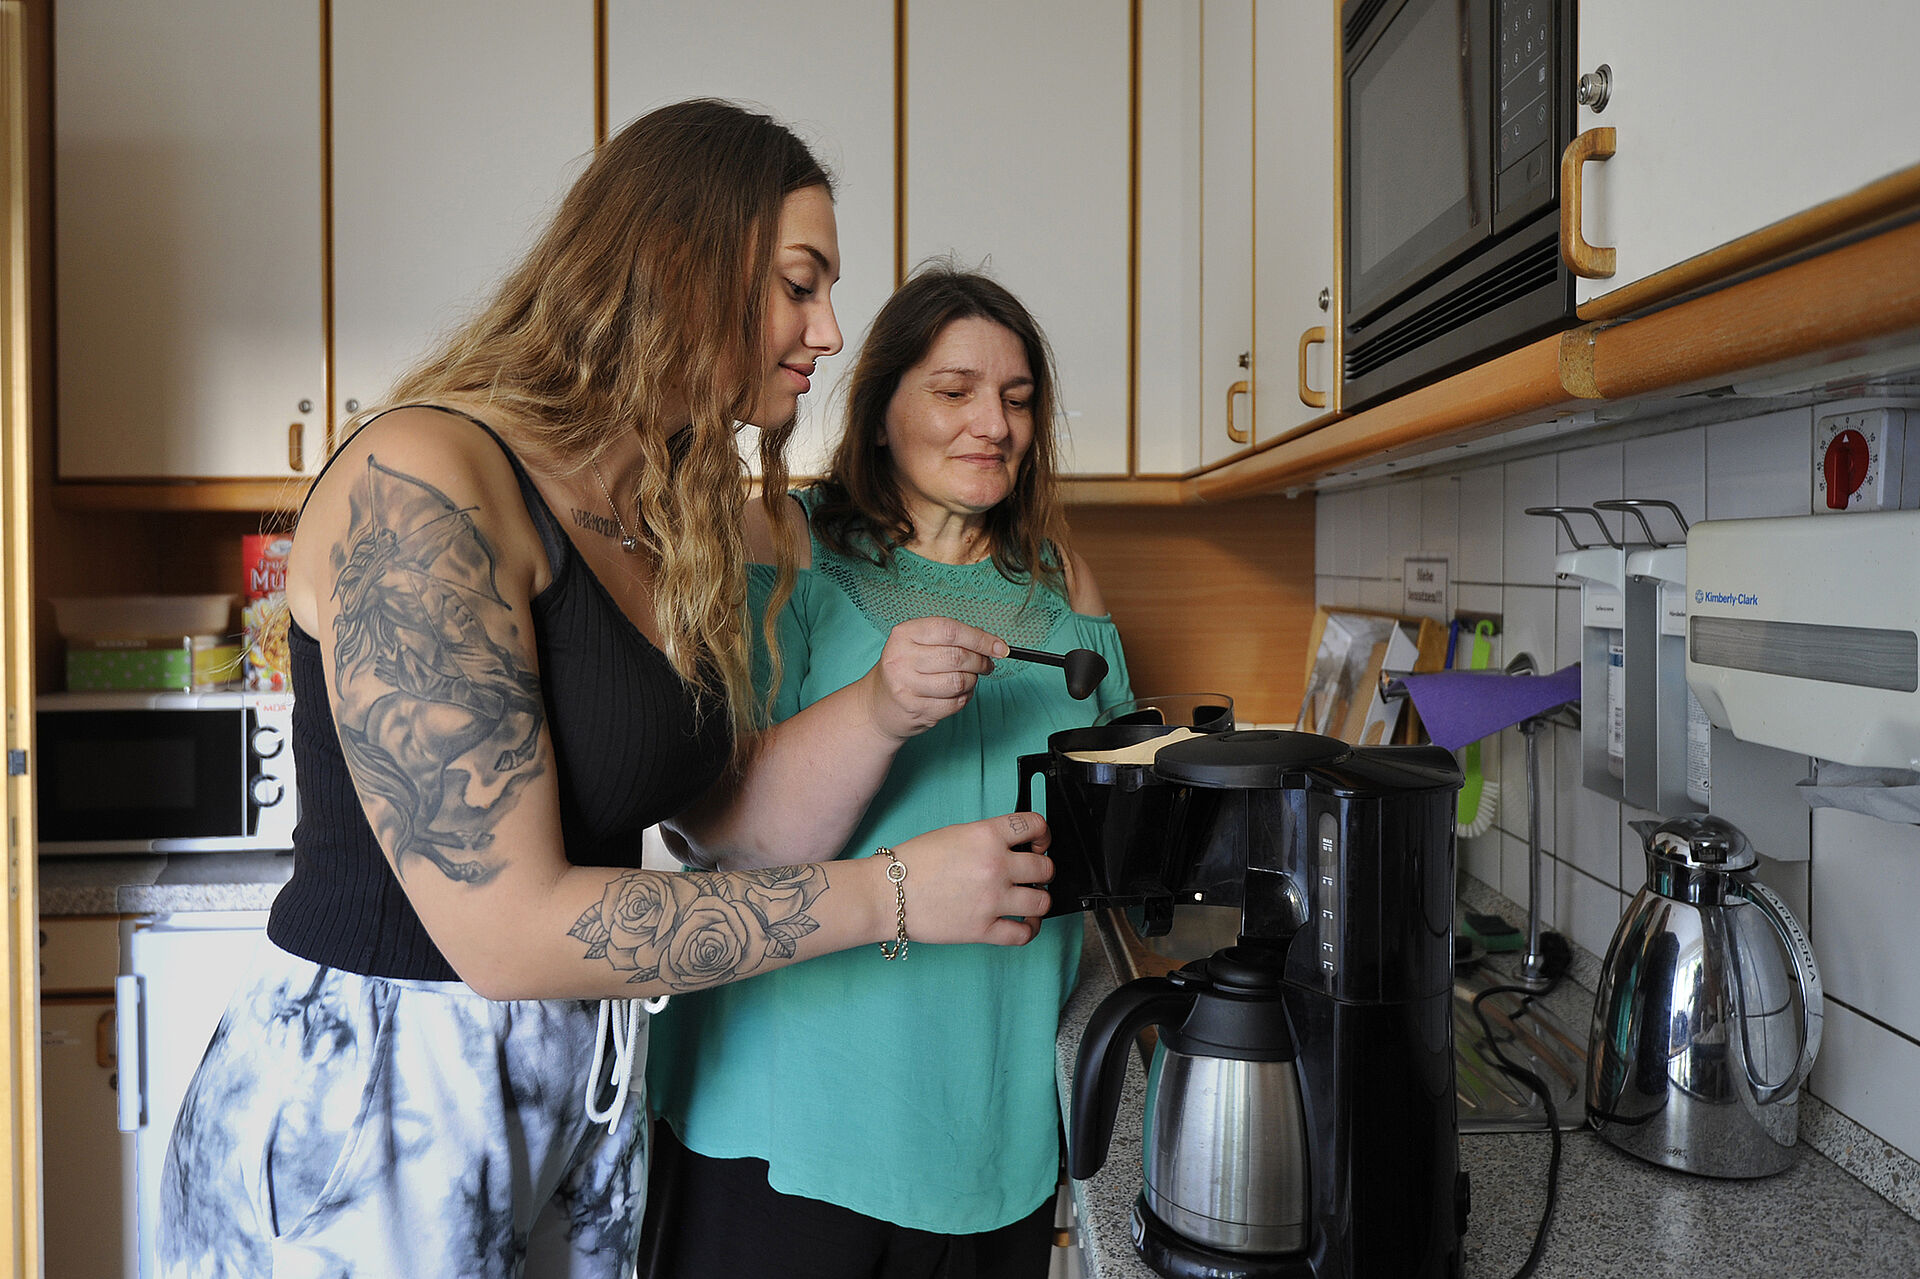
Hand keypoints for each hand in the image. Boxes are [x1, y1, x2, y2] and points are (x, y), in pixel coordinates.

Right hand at [861, 616, 1009, 741]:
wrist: (878, 704)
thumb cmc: (906, 668)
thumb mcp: (919, 643)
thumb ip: (952, 638)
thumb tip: (991, 643)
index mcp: (904, 633)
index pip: (950, 630)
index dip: (980, 639)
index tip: (1000, 648)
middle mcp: (901, 658)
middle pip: (957, 657)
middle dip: (980, 662)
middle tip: (987, 665)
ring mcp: (905, 685)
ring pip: (958, 682)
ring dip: (972, 682)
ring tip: (968, 680)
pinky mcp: (914, 709)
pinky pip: (955, 703)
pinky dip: (964, 698)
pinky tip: (957, 695)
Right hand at [890, 812, 1052, 946]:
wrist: (885, 893)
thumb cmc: (912, 863)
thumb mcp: (954, 833)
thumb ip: (988, 838)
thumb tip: (1014, 846)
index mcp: (986, 836)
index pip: (1034, 825)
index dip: (1043, 834)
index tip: (1040, 842)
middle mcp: (995, 866)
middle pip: (1045, 867)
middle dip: (1042, 869)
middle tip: (1032, 873)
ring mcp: (991, 900)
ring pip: (1042, 901)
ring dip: (1039, 899)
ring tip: (1028, 899)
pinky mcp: (983, 930)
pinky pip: (1023, 934)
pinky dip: (1029, 929)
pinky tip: (1024, 923)